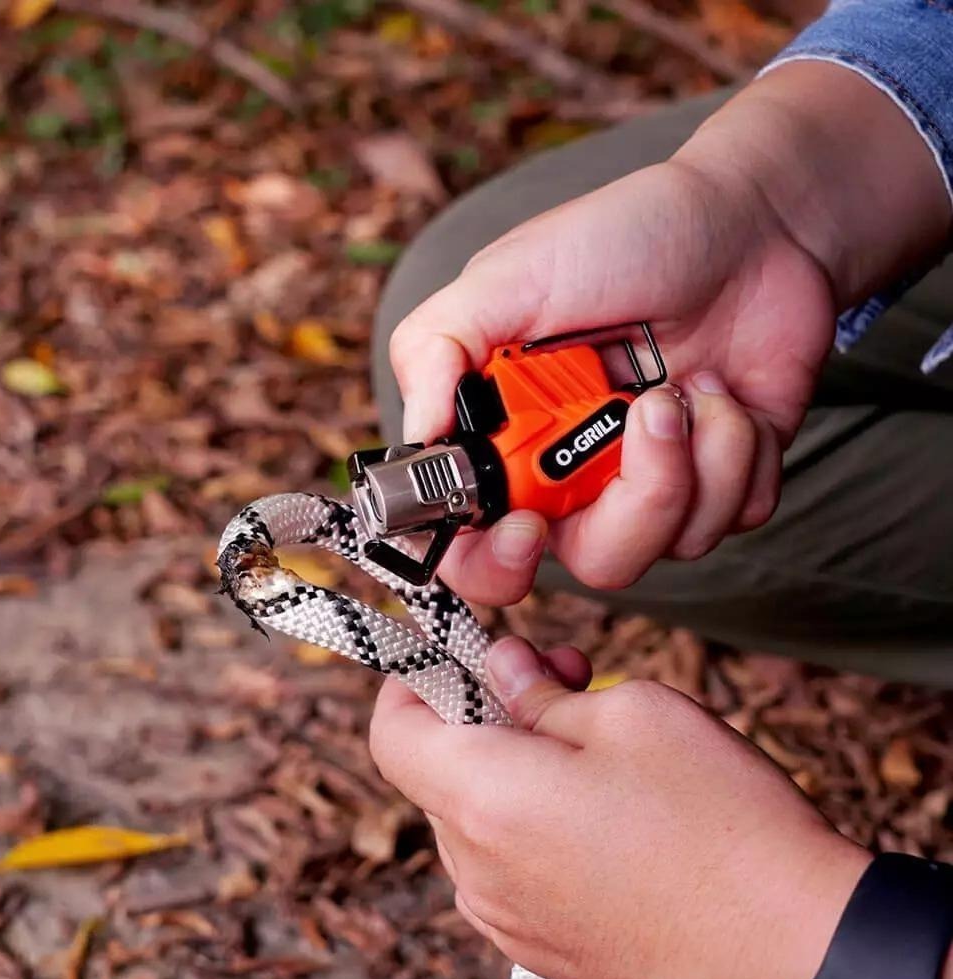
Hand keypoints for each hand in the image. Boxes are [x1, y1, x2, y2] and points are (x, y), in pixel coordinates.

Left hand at [370, 638, 870, 978]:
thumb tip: (500, 668)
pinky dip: (530, 818)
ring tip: (591, 740)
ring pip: (476, 814)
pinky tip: (598, 803)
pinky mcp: (543, 941)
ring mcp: (508, 915)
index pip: (392, 732)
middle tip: (557, 677)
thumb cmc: (718, 818)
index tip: (445, 654)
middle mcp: (479, 868)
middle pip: (440, 769)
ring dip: (513, 764)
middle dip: (484, 711)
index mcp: (486, 799)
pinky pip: (507, 862)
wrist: (792, 939)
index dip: (410, 681)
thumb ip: (541, 687)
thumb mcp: (630, 711)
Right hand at [390, 62, 949, 604]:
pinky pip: (734, 517)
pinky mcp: (724, 478)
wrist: (751, 223)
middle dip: (633, 499)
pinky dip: (741, 452)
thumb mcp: (510, 275)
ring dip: (695, 460)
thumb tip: (418, 435)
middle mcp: (577, 473)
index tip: (528, 528)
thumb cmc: (623, 237)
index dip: (493, 565)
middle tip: (649, 406)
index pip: (475, 546)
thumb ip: (439, 347)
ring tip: (692, 385)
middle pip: (589, 562)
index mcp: (512, 437)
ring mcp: (651, 481)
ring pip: (670, 547)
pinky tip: (727, 394)